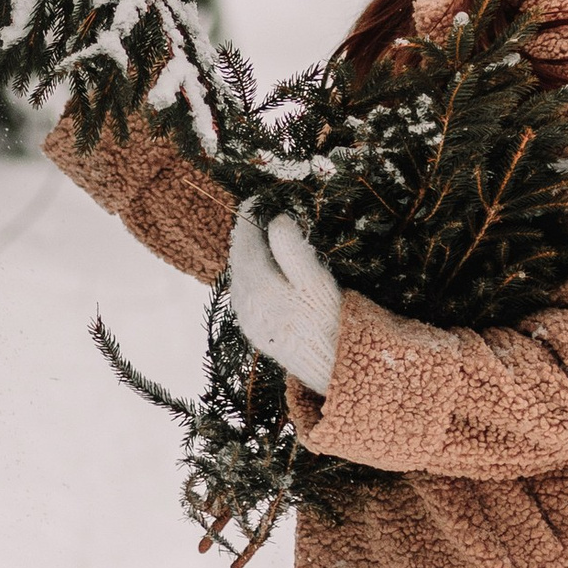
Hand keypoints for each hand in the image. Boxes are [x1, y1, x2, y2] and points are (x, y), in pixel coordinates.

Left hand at [226, 204, 342, 395]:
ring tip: (264, 238)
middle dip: (248, 233)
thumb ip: (292, 250)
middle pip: (238, 256)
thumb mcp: (315, 281)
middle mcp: (245, 301)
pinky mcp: (253, 330)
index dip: (251, 215)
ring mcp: (247, 317)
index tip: (258, 198)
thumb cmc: (328, 322)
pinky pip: (245, 293)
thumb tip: (276, 219)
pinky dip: (252, 275)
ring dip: (249, 254)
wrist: (329, 369)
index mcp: (257, 284)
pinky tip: (267, 272)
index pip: (244, 238)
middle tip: (261, 214)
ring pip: (240, 275)